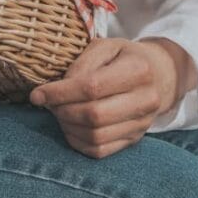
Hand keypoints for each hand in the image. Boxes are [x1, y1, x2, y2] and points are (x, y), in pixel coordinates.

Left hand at [29, 37, 195, 158]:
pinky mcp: (134, 140)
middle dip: (62, 110)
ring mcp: (142, 124)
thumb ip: (82, 63)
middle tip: (48, 102)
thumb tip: (59, 88)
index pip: (92, 87)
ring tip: (58, 111)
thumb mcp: (105, 46)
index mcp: (138, 69)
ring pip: (95, 136)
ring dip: (67, 126)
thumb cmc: (124, 58)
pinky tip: (69, 125)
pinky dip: (76, 141)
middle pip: (94, 115)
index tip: (37, 94)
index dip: (60, 93)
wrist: (159, 76)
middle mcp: (145, 100)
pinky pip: (99, 151)